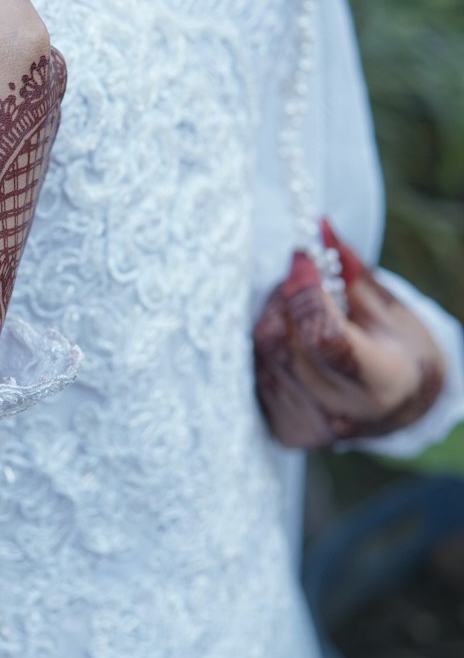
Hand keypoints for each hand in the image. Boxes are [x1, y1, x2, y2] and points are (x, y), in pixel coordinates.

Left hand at [254, 219, 445, 448]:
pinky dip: (271, 343)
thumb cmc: (398, 348)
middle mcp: (342, 414)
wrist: (400, 405)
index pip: (325, 338)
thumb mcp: (387, 307)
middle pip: (286, 342)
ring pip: (265, 353)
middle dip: (287, 297)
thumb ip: (350, 270)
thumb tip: (318, 227)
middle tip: (301, 275)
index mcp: (382, 384)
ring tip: (301, 307)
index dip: (306, 292)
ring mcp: (309, 426)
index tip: (303, 258)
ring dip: (275, 316)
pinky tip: (293, 339)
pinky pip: (258, 369)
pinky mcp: (285, 430)